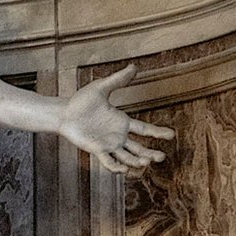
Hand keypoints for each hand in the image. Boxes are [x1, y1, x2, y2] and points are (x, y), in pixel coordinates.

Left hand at [59, 65, 173, 172]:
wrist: (64, 113)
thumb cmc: (81, 101)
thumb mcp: (102, 88)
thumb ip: (118, 80)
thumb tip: (134, 66)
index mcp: (122, 121)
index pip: (144, 129)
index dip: (158, 132)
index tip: (172, 135)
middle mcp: (118, 135)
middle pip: (139, 148)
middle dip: (151, 153)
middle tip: (161, 157)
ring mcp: (108, 144)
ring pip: (127, 157)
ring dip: (137, 161)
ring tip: (145, 162)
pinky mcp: (97, 150)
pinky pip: (109, 162)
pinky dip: (117, 167)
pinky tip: (124, 169)